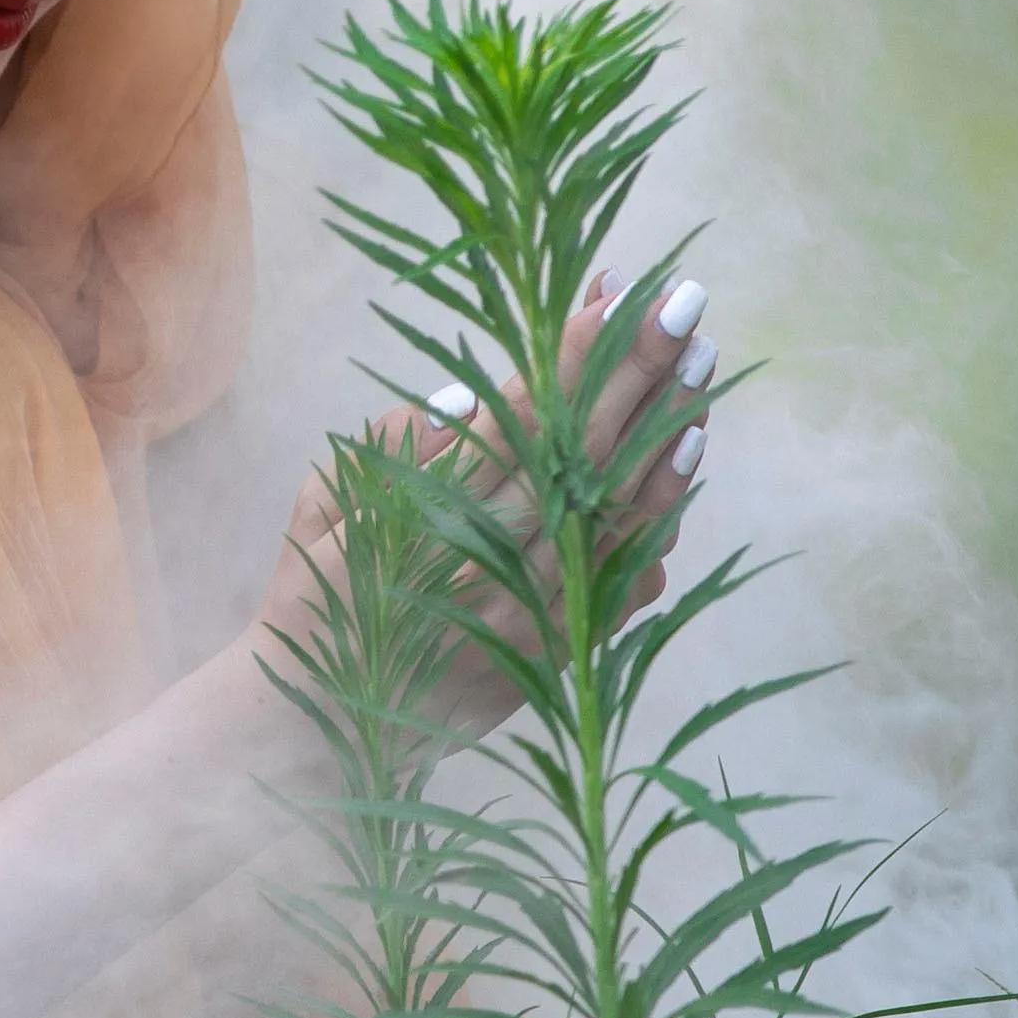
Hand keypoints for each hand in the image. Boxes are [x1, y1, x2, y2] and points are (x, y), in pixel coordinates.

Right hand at [246, 271, 718, 751]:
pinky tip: (684, 463)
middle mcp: (498, 558)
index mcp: (433, 514)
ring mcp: (540, 608)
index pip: (525, 415)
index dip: (576, 351)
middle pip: (591, 451)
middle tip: (686, 305)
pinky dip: (660, 518)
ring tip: (700, 369)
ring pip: (625, 511)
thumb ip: (393, 445)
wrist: (331, 725)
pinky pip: (629, 576)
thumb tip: (467, 401)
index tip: (619, 292)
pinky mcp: (563, 649)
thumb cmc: (317, 598)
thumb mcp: (324, 506)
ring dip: (670, 435)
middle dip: (643, 372)